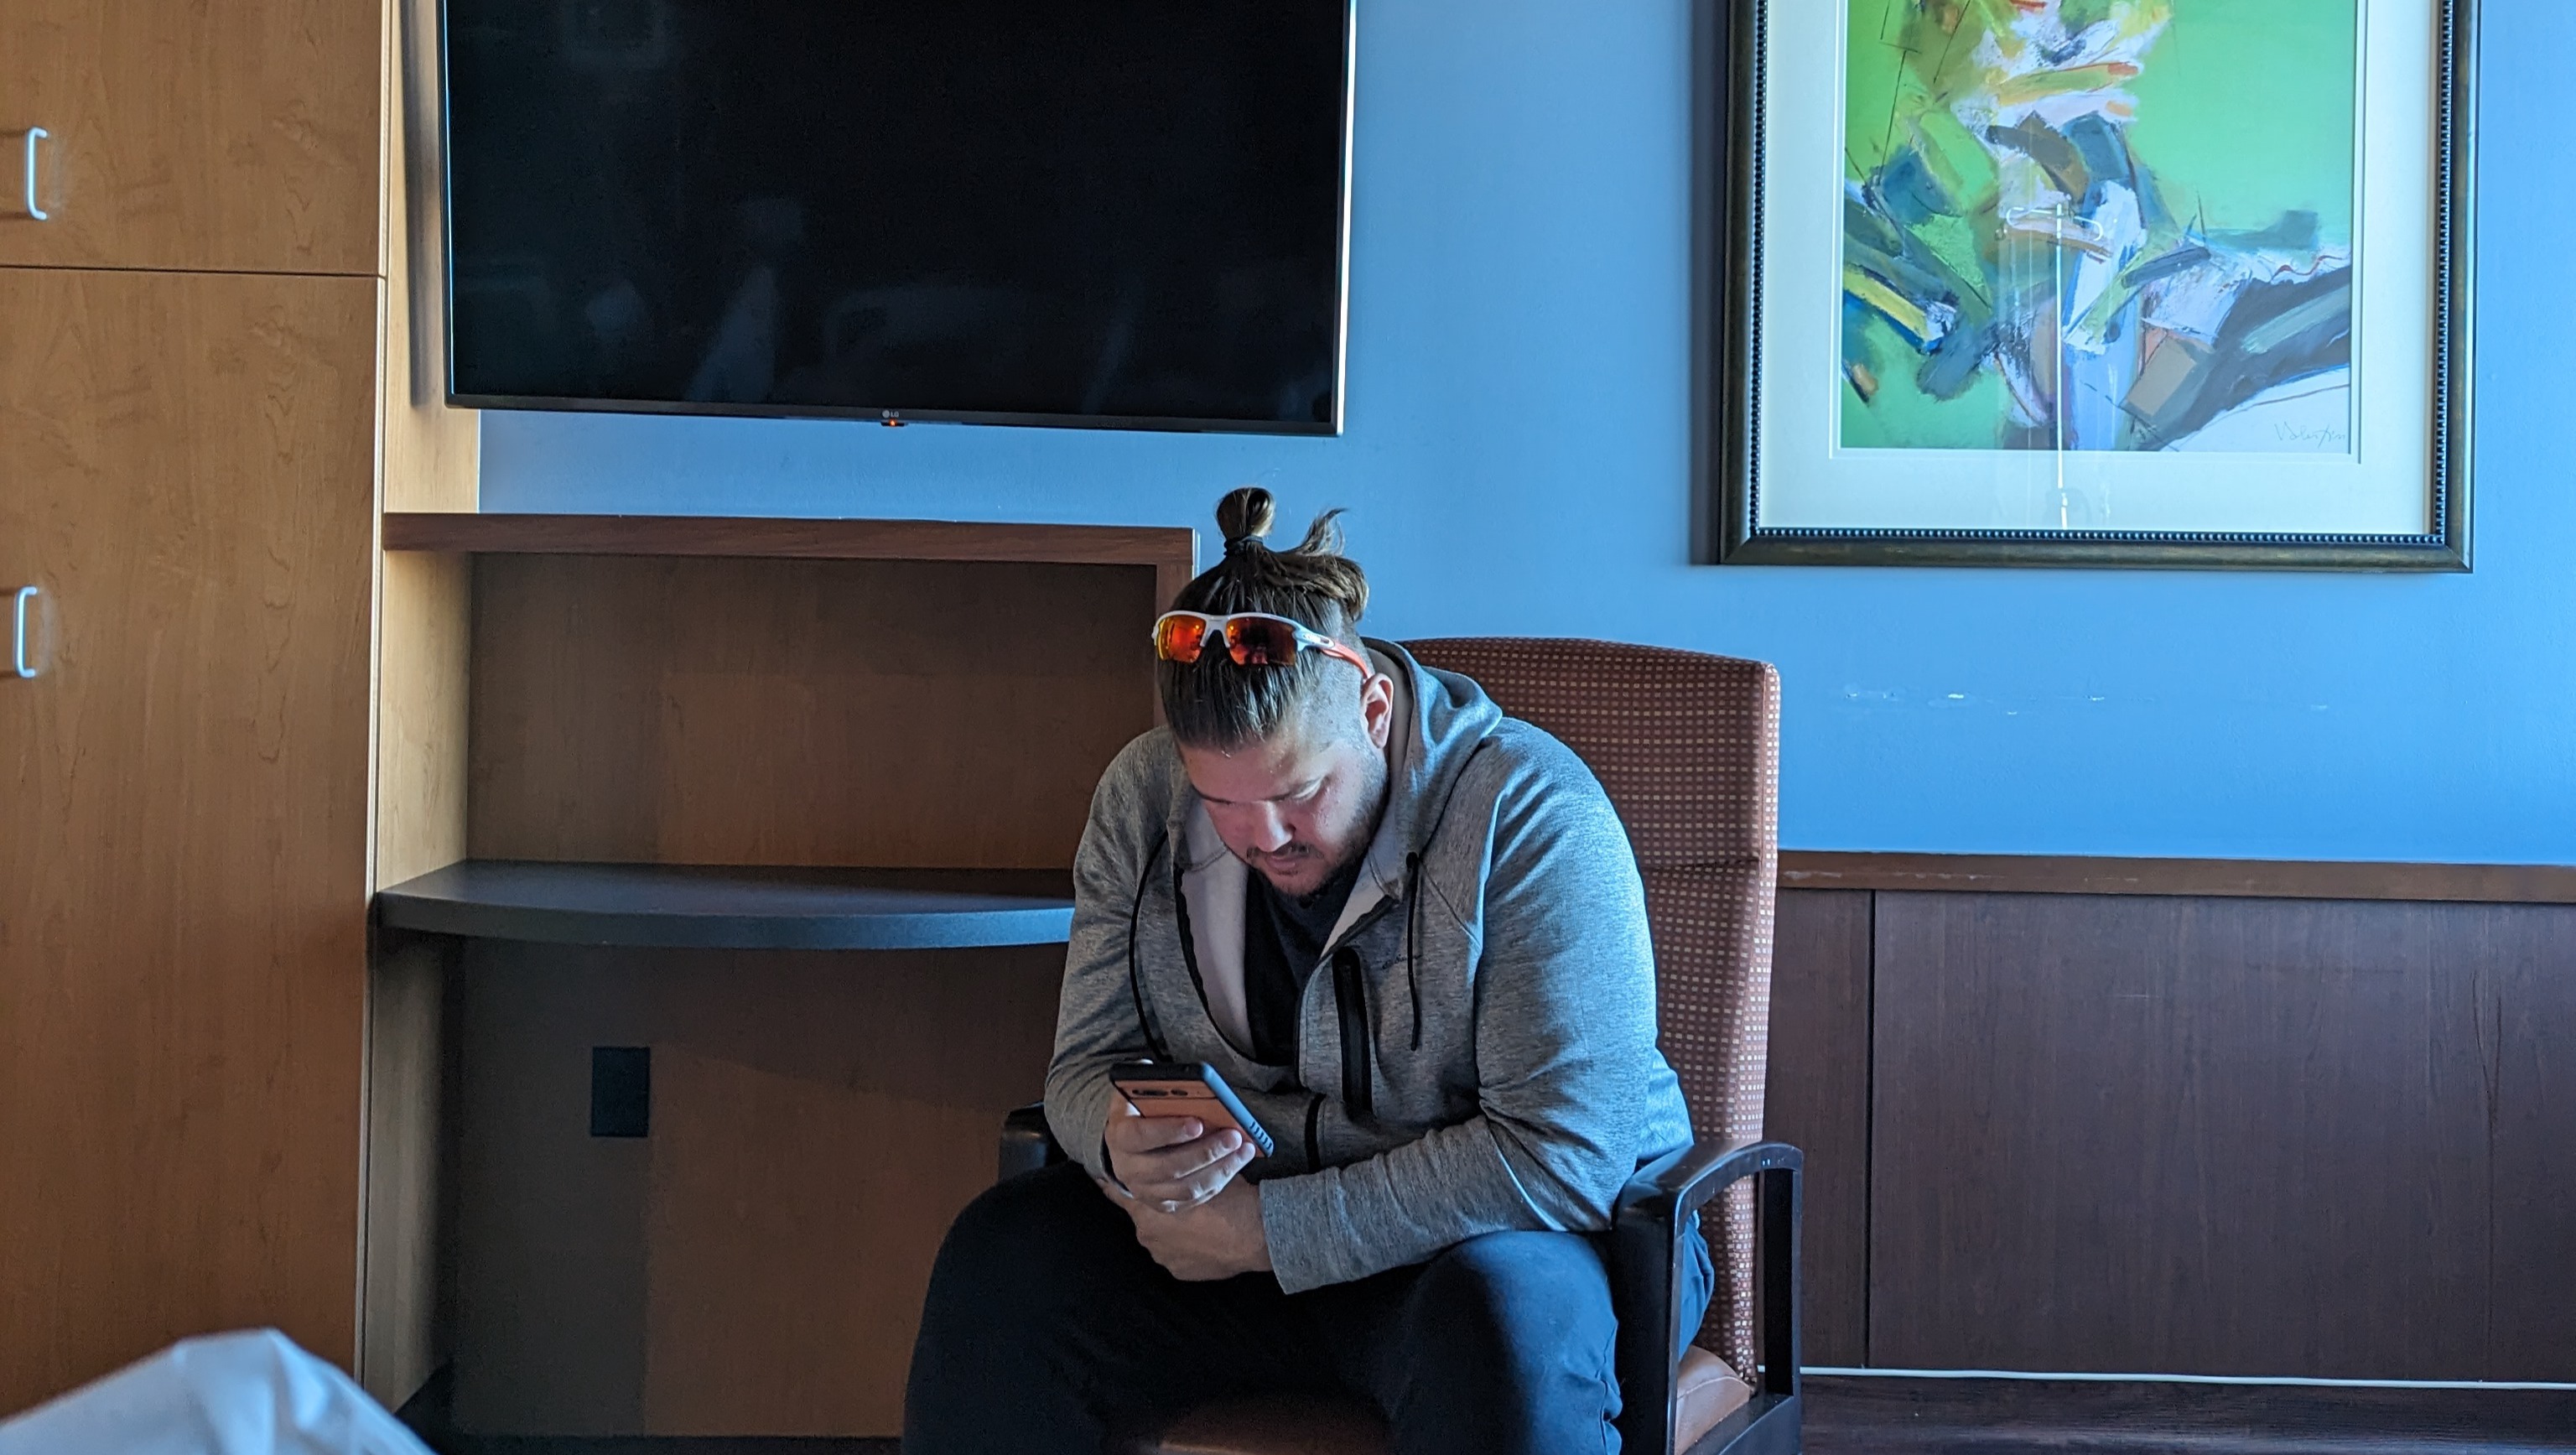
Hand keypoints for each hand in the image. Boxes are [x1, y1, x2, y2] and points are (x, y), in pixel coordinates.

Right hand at [1102, 1100, 1256, 1209]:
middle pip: (1169, 1167)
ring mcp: (1147, 1191)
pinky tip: (1237, 1161)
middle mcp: (1129, 1169)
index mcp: (1120, 1136)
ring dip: (1220, 1168)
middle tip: (1233, 1135)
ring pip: (1187, 1187)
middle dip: (1206, 1151)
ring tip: (1244, 1148)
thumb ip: (1152, 1086)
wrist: (1129, 1147)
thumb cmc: (1139, 1113)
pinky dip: (1220, 1179)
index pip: (1140, 1136)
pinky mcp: (1166, 1204)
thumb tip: (1178, 1079)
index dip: (1169, 1131)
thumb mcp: (1138, 1093)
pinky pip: (1196, 1198)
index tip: (1198, 1122)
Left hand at [1113, 1177, 1272, 1280]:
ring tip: (1195, 1220)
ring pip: (1161, 1237)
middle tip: (1173, 1200)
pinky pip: (1177, 1255)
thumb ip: (1180, 1169)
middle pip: (1143, 1217)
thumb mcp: (1200, 1171)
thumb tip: (1177, 1157)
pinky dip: (1186, 1247)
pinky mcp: (1180, 1271)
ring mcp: (1163, 1256)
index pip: (1117, 1194)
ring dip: (1171, 1229)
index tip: (1100, 1180)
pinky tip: (1204, 1237)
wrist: (1253, 1233)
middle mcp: (1148, 1235)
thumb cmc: (1227, 1198)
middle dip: (1154, 1209)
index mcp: (1147, 1208)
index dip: (1110, 1187)